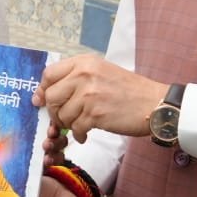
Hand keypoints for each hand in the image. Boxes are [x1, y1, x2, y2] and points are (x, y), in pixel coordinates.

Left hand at [34, 54, 165, 143]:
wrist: (154, 103)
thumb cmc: (128, 90)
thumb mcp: (101, 72)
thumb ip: (76, 78)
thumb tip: (45, 93)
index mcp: (84, 62)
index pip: (49, 74)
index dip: (43, 89)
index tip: (42, 100)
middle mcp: (84, 75)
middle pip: (51, 96)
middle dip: (54, 111)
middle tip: (63, 118)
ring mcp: (89, 95)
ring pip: (62, 115)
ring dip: (68, 124)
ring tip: (80, 125)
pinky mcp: (96, 114)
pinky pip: (75, 128)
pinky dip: (79, 134)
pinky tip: (86, 133)